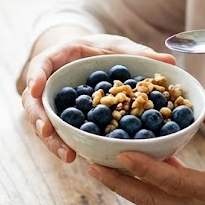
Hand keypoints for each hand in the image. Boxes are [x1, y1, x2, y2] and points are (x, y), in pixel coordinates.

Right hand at [21, 33, 175, 162]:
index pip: (40, 64)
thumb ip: (140, 54)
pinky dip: (64, 143)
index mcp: (60, 57)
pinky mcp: (62, 118)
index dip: (35, 76)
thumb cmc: (103, 49)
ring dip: (52, 140)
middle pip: (35, 101)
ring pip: (44, 122)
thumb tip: (169, 62)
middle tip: (48, 132)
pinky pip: (58, 131)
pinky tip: (76, 157)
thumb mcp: (119, 47)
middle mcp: (51, 81)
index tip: (35, 89)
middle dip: (39, 118)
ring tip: (67, 155)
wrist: (93, 56)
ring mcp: (53, 102)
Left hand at [87, 87, 204, 204]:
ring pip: (151, 202)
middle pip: (147, 199)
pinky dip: (145, 184)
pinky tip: (135, 166)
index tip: (115, 154)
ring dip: (125, 186)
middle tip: (88, 165)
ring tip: (100, 167)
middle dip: (115, 184)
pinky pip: (163, 199)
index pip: (169, 180)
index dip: (141, 167)